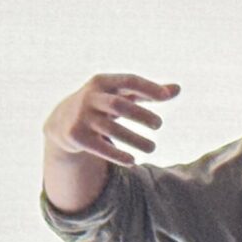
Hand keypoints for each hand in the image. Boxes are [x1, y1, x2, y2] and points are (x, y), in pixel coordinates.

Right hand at [43, 74, 179, 168]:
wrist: (63, 120)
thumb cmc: (102, 103)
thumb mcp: (120, 93)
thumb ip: (147, 92)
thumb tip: (178, 89)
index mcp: (102, 81)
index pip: (128, 80)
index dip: (148, 88)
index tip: (166, 97)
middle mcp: (90, 97)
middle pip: (119, 105)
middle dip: (141, 115)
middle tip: (159, 124)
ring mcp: (82, 117)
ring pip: (111, 129)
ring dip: (134, 140)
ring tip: (152, 148)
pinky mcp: (77, 136)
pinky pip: (100, 147)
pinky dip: (117, 155)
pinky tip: (133, 161)